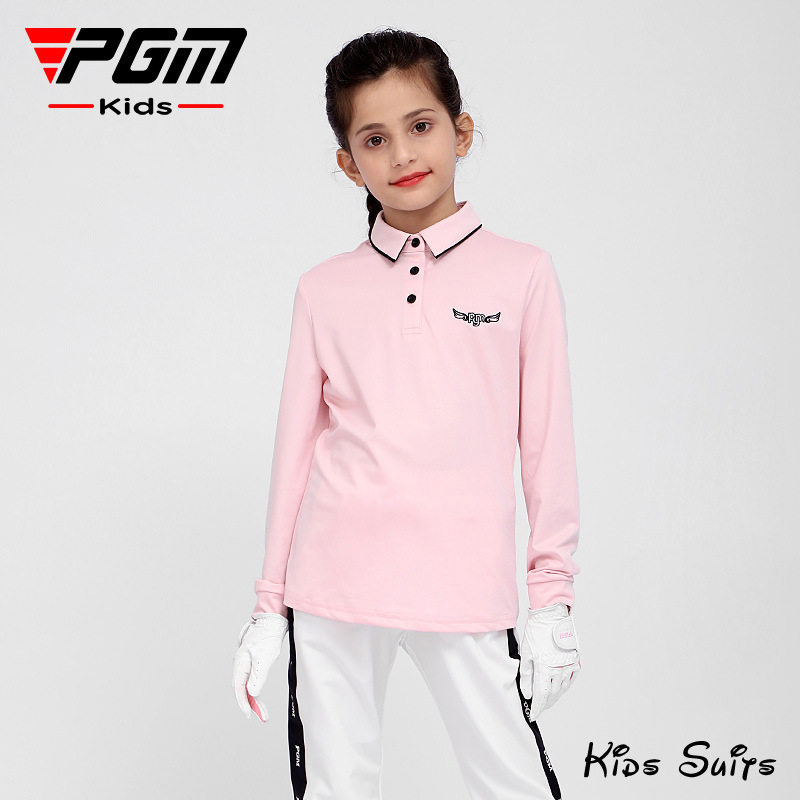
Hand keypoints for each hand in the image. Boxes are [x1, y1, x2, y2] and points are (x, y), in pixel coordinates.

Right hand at [232, 612, 288, 721]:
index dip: (244, 703)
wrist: (273, 621)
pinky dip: (255, 689)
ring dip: (253, 699)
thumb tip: (252, 693)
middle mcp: (240, 664)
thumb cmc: (268, 637)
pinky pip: (251, 679)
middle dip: (250, 704)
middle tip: (262, 716)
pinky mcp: (253, 661)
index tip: (250, 714)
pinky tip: (258, 695)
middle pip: (242, 689)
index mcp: (240, 664)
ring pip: (246, 685)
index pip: (239, 689)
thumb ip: (257, 677)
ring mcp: (246, 663)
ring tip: (262, 710)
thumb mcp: (264, 658)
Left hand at [519, 602, 579, 721]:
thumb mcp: (526, 653)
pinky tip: (559, 688)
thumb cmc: (537, 630)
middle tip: (538, 708)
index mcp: (545, 667)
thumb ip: (526, 675)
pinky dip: (564, 685)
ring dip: (554, 696)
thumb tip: (527, 693)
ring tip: (547, 700)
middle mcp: (559, 668)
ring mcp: (569, 664)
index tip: (533, 715)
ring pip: (562, 688)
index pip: (541, 695)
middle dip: (545, 703)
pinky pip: (571, 678)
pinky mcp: (575, 659)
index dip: (537, 707)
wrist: (551, 614)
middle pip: (553, 694)